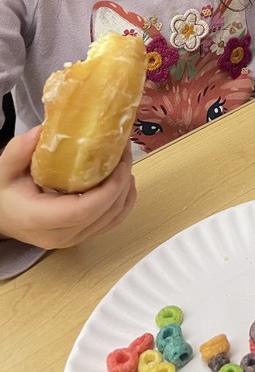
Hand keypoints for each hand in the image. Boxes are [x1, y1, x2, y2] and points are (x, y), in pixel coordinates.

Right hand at [0, 127, 135, 248]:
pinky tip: (124, 180)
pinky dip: (123, 201)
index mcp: (41, 220)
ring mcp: (73, 239)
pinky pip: (111, 222)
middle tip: (124, 150)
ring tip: (125, 161)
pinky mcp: (81, 235)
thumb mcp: (3, 170)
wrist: (2, 216)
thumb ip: (18, 151)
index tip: (118, 160)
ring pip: (113, 219)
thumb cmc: (5, 193)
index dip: (109, 187)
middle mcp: (61, 235)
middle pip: (105, 213)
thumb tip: (41, 132)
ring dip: (126, 190)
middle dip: (122, 180)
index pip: (85, 210)